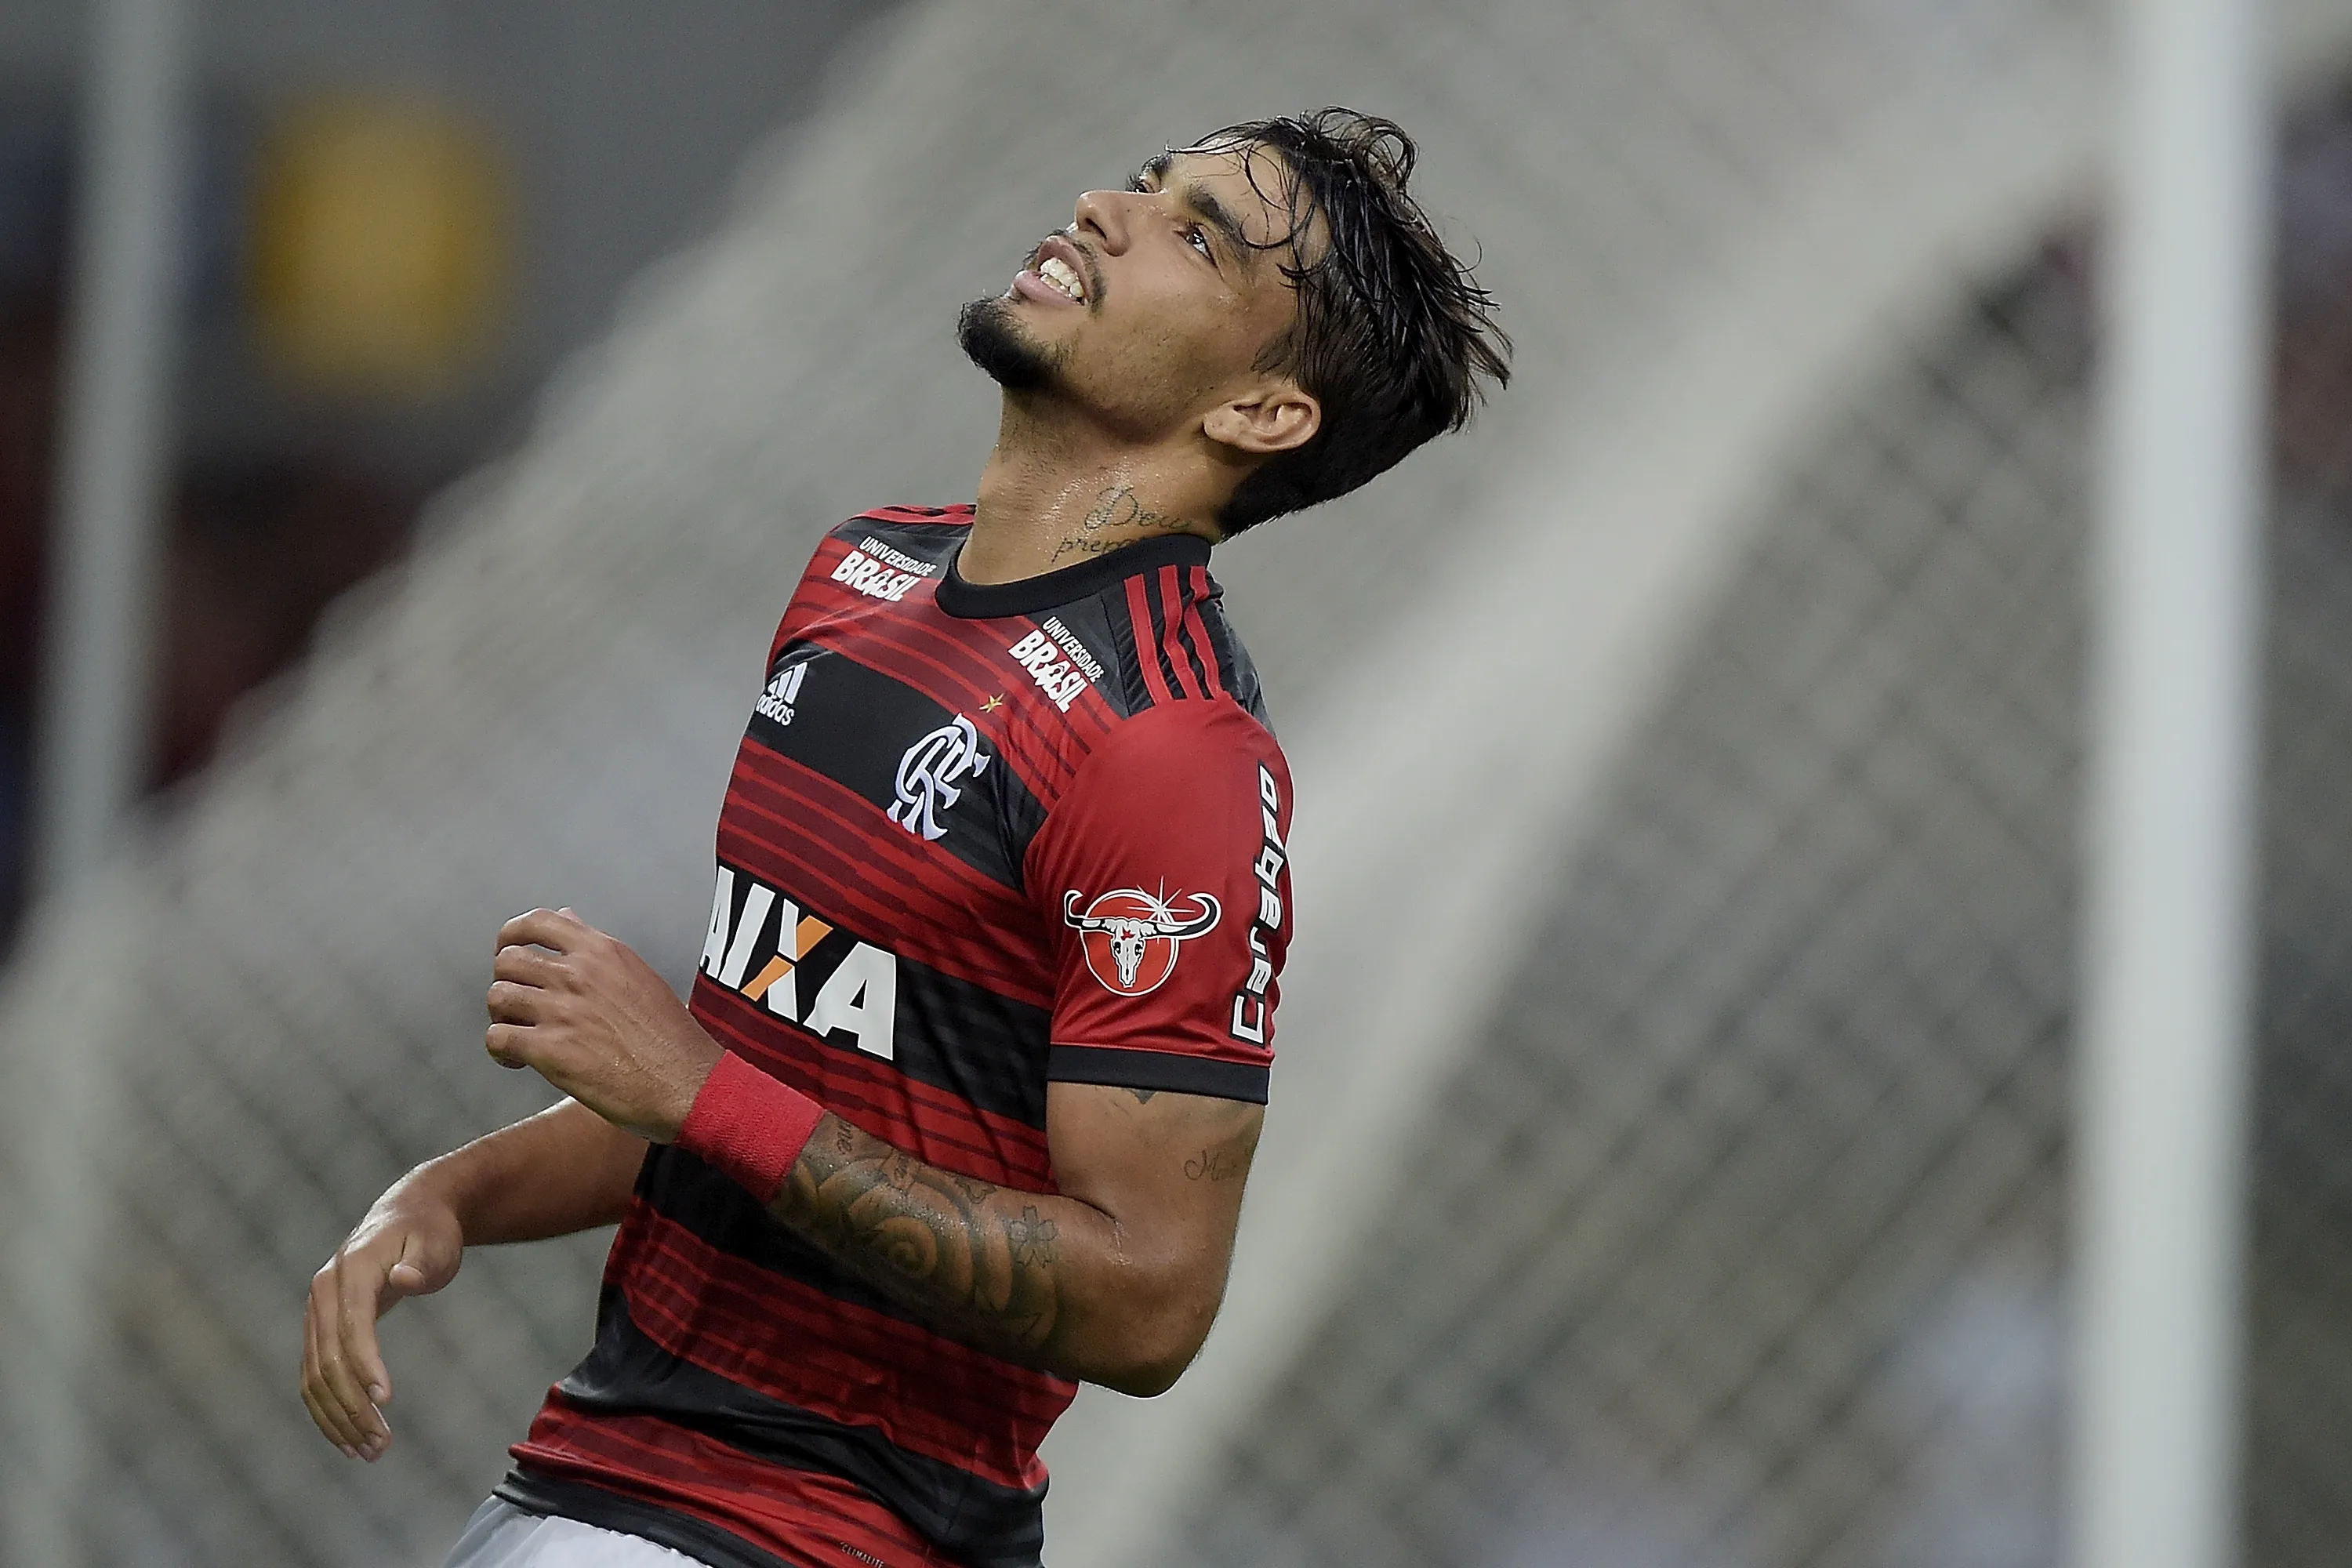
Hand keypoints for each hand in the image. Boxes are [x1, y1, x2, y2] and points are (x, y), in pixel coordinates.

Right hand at [300, 1186, 460, 1460]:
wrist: (409, 1214)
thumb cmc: (429, 1232)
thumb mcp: (435, 1242)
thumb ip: (421, 1263)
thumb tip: (405, 1278)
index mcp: (351, 1269)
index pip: (352, 1325)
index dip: (365, 1364)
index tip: (385, 1400)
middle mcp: (323, 1294)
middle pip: (328, 1360)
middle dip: (352, 1406)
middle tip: (381, 1444)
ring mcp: (316, 1314)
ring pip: (316, 1377)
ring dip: (338, 1418)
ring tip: (370, 1452)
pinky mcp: (319, 1331)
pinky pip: (315, 1378)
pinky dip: (328, 1411)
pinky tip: (348, 1440)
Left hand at [485, 908, 719, 1143]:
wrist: (686, 1082)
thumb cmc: (671, 1037)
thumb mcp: (638, 974)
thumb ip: (598, 950)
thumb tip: (570, 921)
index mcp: (602, 951)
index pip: (538, 922)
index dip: (512, 935)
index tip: (508, 948)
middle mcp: (578, 974)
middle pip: (508, 959)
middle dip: (507, 982)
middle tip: (518, 1003)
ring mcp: (562, 1010)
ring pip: (498, 996)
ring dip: (502, 1016)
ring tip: (518, 1032)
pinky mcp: (550, 1049)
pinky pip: (498, 1038)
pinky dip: (500, 1050)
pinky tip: (517, 1061)